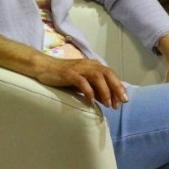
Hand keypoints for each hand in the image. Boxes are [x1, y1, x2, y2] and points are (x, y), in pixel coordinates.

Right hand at [0, 34, 128, 108]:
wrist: (45, 68)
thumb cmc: (65, 77)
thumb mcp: (83, 83)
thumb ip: (95, 89)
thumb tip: (109, 100)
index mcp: (93, 65)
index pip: (110, 75)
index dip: (118, 86)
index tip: (124, 100)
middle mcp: (89, 64)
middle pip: (107, 74)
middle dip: (117, 88)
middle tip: (122, 102)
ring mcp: (79, 68)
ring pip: (97, 77)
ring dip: (105, 91)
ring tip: (109, 104)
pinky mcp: (69, 73)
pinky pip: (82, 82)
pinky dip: (88, 91)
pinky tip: (92, 102)